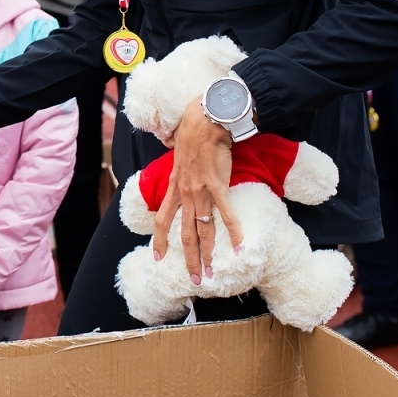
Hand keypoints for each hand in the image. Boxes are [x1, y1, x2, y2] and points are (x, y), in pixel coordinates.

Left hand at [152, 104, 243, 284]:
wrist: (207, 117)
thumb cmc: (193, 127)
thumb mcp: (177, 145)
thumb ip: (175, 152)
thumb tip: (170, 141)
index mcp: (174, 184)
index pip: (161, 218)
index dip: (159, 239)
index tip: (157, 257)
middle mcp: (185, 192)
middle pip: (184, 233)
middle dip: (188, 258)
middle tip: (193, 279)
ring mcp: (201, 191)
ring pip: (203, 230)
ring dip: (208, 254)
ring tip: (211, 274)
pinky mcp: (218, 186)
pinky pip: (226, 214)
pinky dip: (234, 232)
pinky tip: (240, 248)